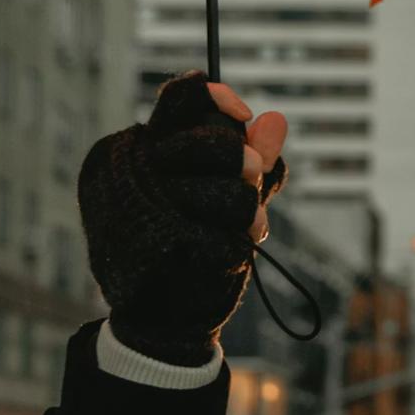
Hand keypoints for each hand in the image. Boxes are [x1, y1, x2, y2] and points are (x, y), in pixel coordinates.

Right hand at [77, 69, 289, 366]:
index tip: (242, 112)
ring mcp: (152, 210)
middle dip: (246, 161)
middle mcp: (137, 174)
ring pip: (236, 191)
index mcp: (139, 150)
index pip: (178, 101)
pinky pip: (236, 230)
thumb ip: (247, 156)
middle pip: (217, 143)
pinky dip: (245, 236)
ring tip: (247, 221)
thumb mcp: (218, 193)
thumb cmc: (187, 243)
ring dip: (250, 206)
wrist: (159, 316)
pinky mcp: (173, 247)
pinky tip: (237, 246)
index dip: (215, 98)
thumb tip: (276, 119)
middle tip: (252, 172)